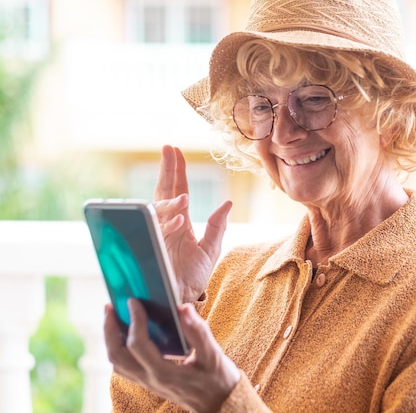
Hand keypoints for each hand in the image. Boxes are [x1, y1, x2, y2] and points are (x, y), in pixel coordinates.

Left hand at [104, 300, 239, 412]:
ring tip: (113, 317)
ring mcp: (147, 383)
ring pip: (117, 363)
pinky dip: (119, 348)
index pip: (138, 345)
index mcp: (165, 373)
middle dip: (109, 329)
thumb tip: (183, 308)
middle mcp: (151, 380)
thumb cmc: (218, 379)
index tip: (134, 301)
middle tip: (110, 306)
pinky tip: (126, 334)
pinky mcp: (148, 382)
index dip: (134, 321)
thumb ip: (198, 331)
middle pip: (117, 356)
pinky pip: (124, 367)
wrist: (219, 405)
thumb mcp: (213, 355)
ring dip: (110, 339)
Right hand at [153, 145, 231, 301]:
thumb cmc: (194, 277)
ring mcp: (159, 235)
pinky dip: (169, 223)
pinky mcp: (154, 248)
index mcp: (181, 222)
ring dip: (171, 202)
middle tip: (168, 150)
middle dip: (166, 170)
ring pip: (159, 210)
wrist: (184, 299)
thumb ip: (217, 226)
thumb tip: (227, 203)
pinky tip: (180, 218)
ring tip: (184, 199)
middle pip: (164, 191)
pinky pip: (158, 231)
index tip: (173, 150)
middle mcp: (167, 225)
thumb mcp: (210, 250)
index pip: (176, 190)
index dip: (175, 171)